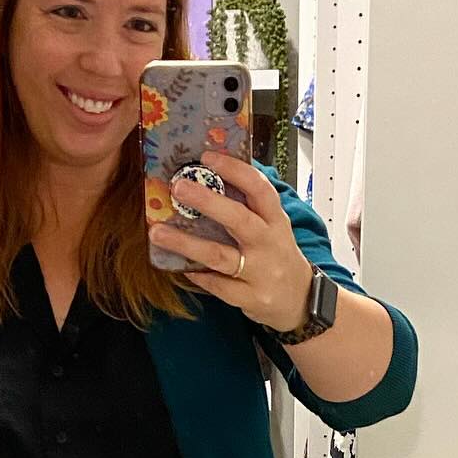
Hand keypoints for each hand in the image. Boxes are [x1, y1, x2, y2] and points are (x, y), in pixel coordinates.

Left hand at [150, 148, 313, 331]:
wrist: (300, 300)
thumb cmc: (279, 256)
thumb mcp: (274, 227)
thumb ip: (251, 206)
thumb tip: (214, 174)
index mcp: (275, 221)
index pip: (259, 189)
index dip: (235, 171)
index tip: (208, 157)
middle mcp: (269, 244)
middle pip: (239, 219)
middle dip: (207, 202)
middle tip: (178, 187)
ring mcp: (260, 273)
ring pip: (220, 256)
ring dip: (187, 244)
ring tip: (158, 233)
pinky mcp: (252, 298)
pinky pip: (219, 286)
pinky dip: (199, 276)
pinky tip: (181, 267)